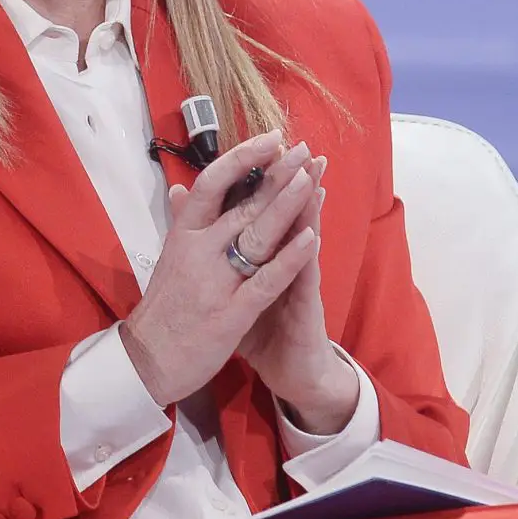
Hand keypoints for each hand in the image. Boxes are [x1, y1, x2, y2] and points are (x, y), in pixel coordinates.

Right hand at [118, 131, 319, 405]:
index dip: (241, 158)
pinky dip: (290, 258)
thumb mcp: (166, 259)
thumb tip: (180, 188)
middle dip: (275, 175)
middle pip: (241, 204)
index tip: (269, 140)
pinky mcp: (232, 313)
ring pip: (256, 235)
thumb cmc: (162, 308)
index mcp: (182, 236)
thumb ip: (179, 223)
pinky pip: (266, 281)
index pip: (210, 184)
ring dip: (286, 204)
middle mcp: (198, 252)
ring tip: (311, 177)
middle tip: (302, 149)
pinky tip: (312, 237)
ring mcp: (216, 282)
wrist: (146, 362)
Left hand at [234, 154, 358, 433]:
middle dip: (288, 180)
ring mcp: (297, 283)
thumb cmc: (265, 330)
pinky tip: (310, 235)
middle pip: (284, 215)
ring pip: (301, 238)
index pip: (259, 212)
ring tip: (313, 171)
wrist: (293, 374)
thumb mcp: (236, 292)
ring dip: (307, 205)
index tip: (258, 148)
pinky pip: (303, 279)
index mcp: (262, 256)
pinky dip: (304, 257)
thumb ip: (223, 260)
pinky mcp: (304, 309)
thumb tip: (204, 241)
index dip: (260, 183)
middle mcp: (283, 262)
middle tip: (297, 144)